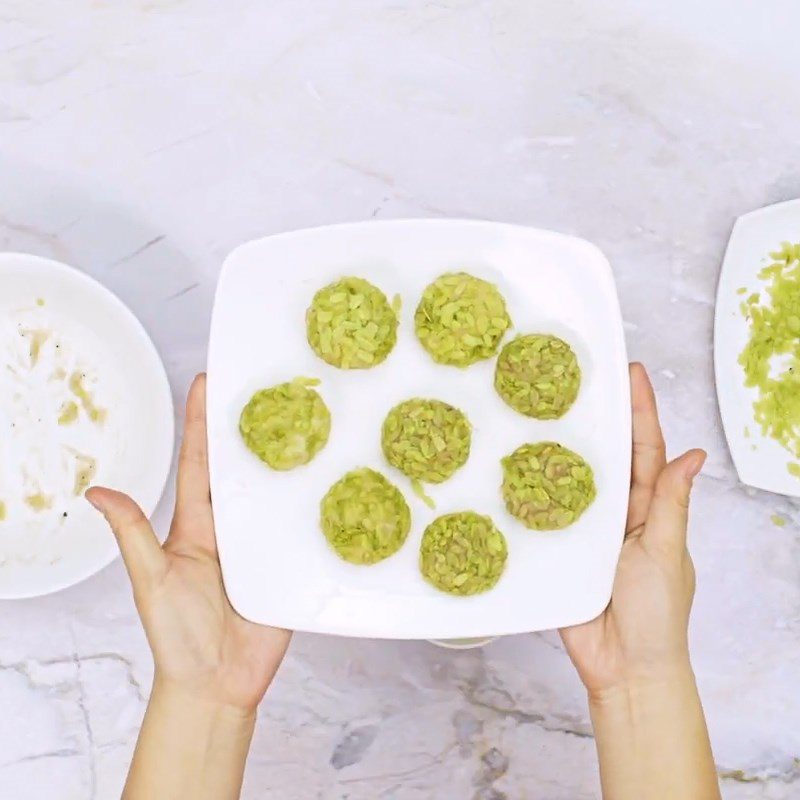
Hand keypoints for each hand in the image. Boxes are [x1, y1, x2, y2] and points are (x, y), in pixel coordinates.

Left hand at [86, 374, 290, 713]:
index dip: (202, 421)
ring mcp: (264, 544)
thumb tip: (97, 492)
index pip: (201, 461)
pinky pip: (306, 528)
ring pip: (280, 492)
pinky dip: (320, 504)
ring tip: (312, 419)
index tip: (209, 380)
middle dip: (256, 426)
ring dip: (294, 458)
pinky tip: (338, 478)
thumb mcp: (152, 580)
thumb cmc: (178, 635)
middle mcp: (233, 526)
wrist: (217, 684)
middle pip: (246, 467)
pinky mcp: (290, 565)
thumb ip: (133, 535)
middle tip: (273, 385)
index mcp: (198, 523)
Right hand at [559, 363, 719, 799]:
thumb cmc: (656, 613)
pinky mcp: (559, 548)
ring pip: (571, 479)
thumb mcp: (666, 552)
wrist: (624, 666)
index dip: (641, 411)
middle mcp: (617, 512)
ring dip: (561, 448)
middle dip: (597, 417)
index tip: (632, 374)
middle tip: (578, 379)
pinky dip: (533, 492)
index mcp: (650, 508)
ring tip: (542, 411)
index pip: (647, 450)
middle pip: (606, 456)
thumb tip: (692, 455)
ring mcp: (586, 529)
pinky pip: (545, 514)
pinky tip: (515, 467)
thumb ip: (671, 505)